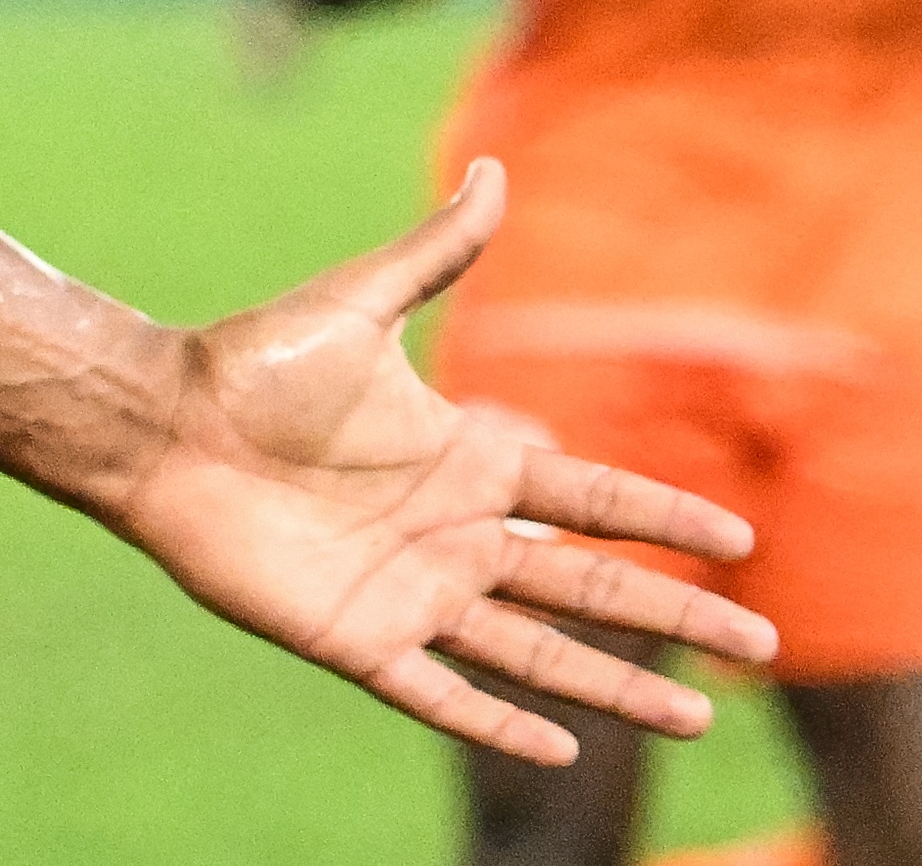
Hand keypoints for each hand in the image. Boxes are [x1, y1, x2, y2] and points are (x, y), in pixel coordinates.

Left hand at [110, 163, 776, 765]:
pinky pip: (444, 694)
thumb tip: (497, 169)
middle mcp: (455, 535)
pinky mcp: (359, 639)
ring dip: (616, 688)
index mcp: (468, 460)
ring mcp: (412, 591)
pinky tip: (562, 751)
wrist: (160, 426)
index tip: (740, 541)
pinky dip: (501, 724)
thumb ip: (435, 250)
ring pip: (539, 653)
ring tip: (695, 718)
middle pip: (590, 587)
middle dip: (675, 614)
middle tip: (761, 645)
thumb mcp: (358, 305)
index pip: (593, 499)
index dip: (665, 518)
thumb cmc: (251, 365)